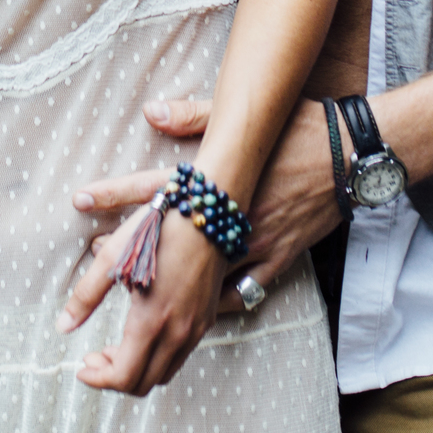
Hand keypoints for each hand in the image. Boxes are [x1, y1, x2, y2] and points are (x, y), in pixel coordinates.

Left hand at [61, 203, 226, 395]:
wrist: (209, 211)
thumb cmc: (160, 227)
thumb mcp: (115, 255)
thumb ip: (87, 295)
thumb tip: (63, 326)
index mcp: (153, 321)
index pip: (123, 377)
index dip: (98, 380)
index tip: (80, 368)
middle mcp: (179, 333)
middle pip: (144, 383)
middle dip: (114, 378)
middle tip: (94, 357)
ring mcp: (198, 327)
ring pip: (164, 372)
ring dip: (137, 369)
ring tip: (114, 348)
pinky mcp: (208, 317)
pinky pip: (180, 355)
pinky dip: (156, 357)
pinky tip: (141, 332)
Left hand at [65, 98, 343, 317]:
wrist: (353, 155)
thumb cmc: (300, 129)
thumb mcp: (246, 116)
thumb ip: (194, 115)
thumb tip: (152, 110)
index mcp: (214, 180)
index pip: (151, 190)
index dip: (113, 195)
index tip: (79, 201)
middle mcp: (226, 218)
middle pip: (167, 252)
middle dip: (124, 270)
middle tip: (90, 293)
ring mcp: (252, 244)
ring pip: (200, 286)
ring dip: (162, 306)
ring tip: (131, 322)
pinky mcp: (277, 259)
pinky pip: (241, 294)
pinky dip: (215, 308)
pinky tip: (196, 321)